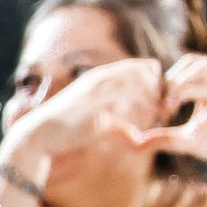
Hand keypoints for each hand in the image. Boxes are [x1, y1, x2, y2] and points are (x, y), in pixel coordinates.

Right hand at [0, 57, 163, 162]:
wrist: (42, 135)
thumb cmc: (68, 131)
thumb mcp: (101, 126)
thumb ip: (121, 128)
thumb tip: (139, 139)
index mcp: (103, 78)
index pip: (142, 68)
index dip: (156, 83)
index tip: (161, 104)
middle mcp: (103, 75)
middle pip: (147, 67)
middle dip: (160, 87)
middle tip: (164, 108)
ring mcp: (99, 83)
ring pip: (142, 76)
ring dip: (155, 94)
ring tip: (159, 113)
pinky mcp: (98, 94)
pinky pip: (131, 90)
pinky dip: (146, 101)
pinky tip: (150, 115)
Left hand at [122, 53, 206, 195]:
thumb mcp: (185, 141)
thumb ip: (161, 138)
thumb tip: (133, 143)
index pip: (185, 65)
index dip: (164, 78)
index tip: (149, 100)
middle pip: (192, 61)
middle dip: (169, 78)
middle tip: (155, 101)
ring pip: (204, 67)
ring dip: (179, 82)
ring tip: (165, 105)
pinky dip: (192, 92)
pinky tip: (176, 107)